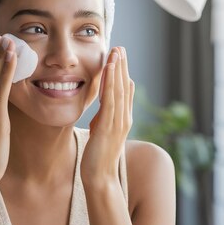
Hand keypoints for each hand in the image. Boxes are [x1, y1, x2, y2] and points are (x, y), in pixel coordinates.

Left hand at [81, 47, 134, 184]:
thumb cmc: (99, 157)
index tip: (120, 56)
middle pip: (124, 86)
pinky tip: (109, 69)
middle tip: (120, 47)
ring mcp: (118, 121)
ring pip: (119, 89)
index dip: (122, 73)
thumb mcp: (102, 132)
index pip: (124, 91)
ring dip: (118, 69)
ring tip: (116, 51)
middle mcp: (124, 118)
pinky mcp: (108, 126)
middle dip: (122, 65)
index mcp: (122, 118)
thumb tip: (102, 108)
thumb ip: (104, 118)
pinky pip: (110, 99)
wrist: (100, 177)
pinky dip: (110, 82)